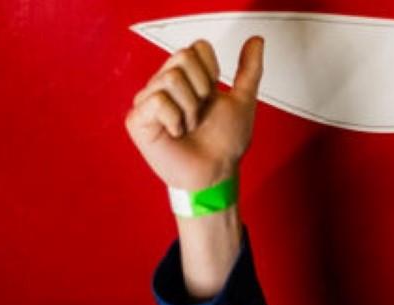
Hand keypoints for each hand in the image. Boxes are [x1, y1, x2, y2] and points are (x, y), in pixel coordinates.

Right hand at [125, 37, 264, 192]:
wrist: (215, 173)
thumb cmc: (224, 144)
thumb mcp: (242, 101)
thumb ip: (249, 70)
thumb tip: (256, 41)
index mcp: (187, 77)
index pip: (196, 48)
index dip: (211, 72)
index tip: (212, 97)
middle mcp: (165, 84)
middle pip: (182, 57)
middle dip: (201, 90)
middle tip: (199, 113)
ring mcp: (148, 100)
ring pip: (171, 79)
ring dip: (189, 109)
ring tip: (188, 126)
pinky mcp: (137, 119)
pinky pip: (157, 101)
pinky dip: (174, 119)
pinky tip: (175, 132)